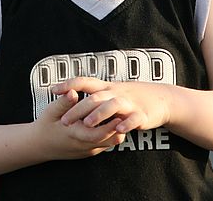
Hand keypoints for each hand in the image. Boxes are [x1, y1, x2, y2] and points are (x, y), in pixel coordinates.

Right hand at [34, 88, 126, 159]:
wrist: (40, 145)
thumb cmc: (46, 126)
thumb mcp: (50, 112)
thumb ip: (63, 102)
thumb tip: (73, 92)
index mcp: (75, 134)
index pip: (99, 133)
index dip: (112, 125)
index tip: (119, 114)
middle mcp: (84, 144)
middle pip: (110, 140)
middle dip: (120, 126)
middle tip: (126, 112)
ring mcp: (88, 149)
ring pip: (110, 143)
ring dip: (116, 130)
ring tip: (119, 114)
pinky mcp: (90, 151)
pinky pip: (105, 144)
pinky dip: (110, 134)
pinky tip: (110, 121)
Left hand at [51, 77, 171, 133]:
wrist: (160, 98)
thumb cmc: (129, 97)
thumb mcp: (110, 92)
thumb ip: (93, 94)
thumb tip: (69, 94)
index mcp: (106, 87)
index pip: (84, 82)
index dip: (68, 84)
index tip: (52, 90)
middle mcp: (115, 93)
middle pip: (95, 97)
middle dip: (79, 109)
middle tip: (64, 120)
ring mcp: (129, 102)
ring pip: (113, 105)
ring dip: (99, 114)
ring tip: (87, 124)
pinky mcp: (141, 114)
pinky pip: (133, 118)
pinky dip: (126, 123)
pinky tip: (118, 130)